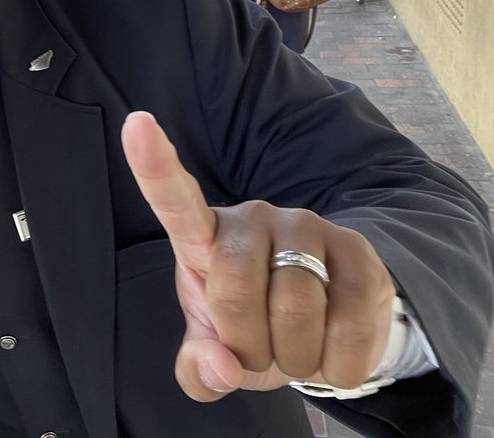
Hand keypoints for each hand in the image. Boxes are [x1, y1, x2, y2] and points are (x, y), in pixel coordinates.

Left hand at [121, 112, 395, 401]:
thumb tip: (221, 365)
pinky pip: (348, 327)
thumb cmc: (254, 329)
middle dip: (248, 347)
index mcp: (204, 236)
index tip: (136, 125)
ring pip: (295, 311)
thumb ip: (199, 368)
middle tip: (260, 350)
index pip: (175, 199)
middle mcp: (252, 218)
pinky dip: (339, 366)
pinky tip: (334, 356)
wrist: (328, 327)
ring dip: (295, 358)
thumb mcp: (215, 352)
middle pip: (234, 293)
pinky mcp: (357, 249)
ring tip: (298, 350)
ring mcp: (305, 226)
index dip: (154, 166)